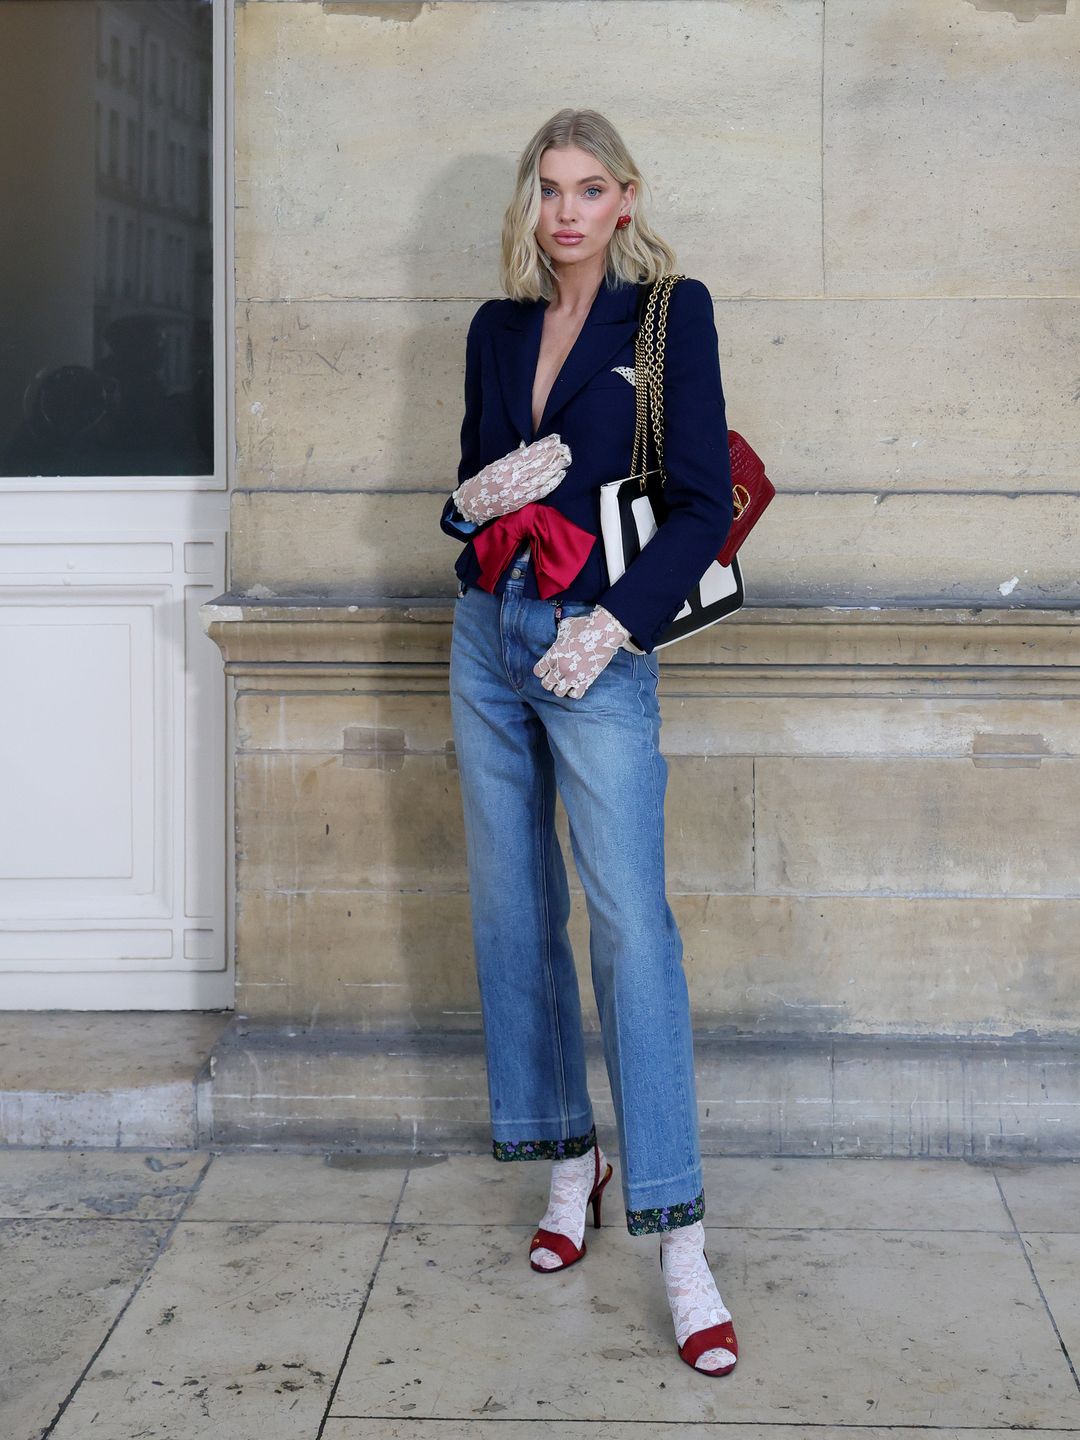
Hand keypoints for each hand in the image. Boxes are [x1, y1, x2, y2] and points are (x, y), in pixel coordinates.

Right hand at [451, 434, 570, 523]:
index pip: (527, 454)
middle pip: (536, 465)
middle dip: (552, 455)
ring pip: (540, 478)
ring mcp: (516, 492)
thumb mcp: (495, 465)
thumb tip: (528, 446)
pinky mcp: (520, 502)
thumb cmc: (484, 481)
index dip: (542, 446)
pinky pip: (539, 492)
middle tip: (565, 448)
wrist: (472, 503)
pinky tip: (559, 476)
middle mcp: (510, 479)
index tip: (554, 439)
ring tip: (565, 459)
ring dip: (554, 468)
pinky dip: (550, 484)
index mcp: (503, 467)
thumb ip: (512, 457)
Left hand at [533, 605, 630, 698]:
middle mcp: (561, 667)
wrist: (604, 631)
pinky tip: (576, 685)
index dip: (541, 671)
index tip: (546, 669)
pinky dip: (574, 692)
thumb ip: (558, 634)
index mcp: (553, 654)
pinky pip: (575, 694)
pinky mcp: (587, 680)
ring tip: (565, 682)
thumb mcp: (565, 626)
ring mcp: (573, 675)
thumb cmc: (584, 626)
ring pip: (558, 692)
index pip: (538, 671)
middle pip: (546, 684)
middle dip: (549, 681)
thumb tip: (559, 636)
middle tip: (556, 676)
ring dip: (560, 688)